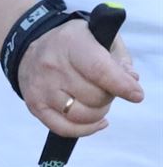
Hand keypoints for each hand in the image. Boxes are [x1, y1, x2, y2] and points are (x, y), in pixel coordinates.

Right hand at [21, 18, 142, 139]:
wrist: (30, 49)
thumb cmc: (73, 44)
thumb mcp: (99, 37)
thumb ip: (119, 58)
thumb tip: (131, 80)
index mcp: (71, 43)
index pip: (99, 70)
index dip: (121, 85)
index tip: (136, 95)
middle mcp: (52, 66)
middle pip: (94, 96)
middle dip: (109, 96)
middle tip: (106, 88)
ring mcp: (41, 88)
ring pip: (82, 115)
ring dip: (98, 112)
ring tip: (97, 101)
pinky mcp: (35, 106)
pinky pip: (64, 129)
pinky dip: (86, 129)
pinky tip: (96, 121)